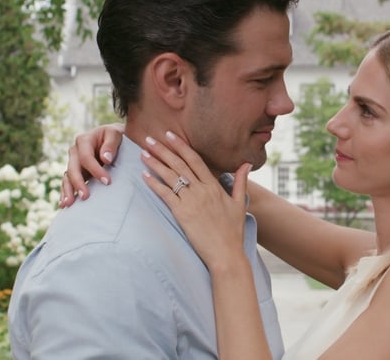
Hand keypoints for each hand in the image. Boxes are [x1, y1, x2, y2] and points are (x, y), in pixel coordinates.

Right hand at [60, 123, 123, 207]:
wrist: (113, 138)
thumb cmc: (116, 135)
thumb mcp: (116, 134)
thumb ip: (111, 144)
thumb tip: (105, 159)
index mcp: (84, 140)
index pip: (86, 157)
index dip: (95, 170)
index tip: (108, 182)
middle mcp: (75, 151)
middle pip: (73, 169)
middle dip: (78, 183)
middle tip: (85, 196)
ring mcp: (74, 163)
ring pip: (68, 177)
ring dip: (68, 191)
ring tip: (69, 204)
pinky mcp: (76, 172)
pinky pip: (68, 183)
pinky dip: (65, 193)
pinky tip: (64, 205)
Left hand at [140, 132, 251, 270]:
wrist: (226, 254)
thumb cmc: (232, 231)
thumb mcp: (240, 203)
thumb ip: (240, 181)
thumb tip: (246, 164)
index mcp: (214, 186)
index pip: (195, 160)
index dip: (181, 146)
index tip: (170, 135)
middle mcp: (202, 190)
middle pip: (180, 164)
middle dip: (163, 150)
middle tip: (150, 138)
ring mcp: (191, 201)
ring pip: (170, 177)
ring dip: (155, 163)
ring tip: (143, 153)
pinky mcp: (182, 214)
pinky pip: (165, 195)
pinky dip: (154, 184)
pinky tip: (144, 176)